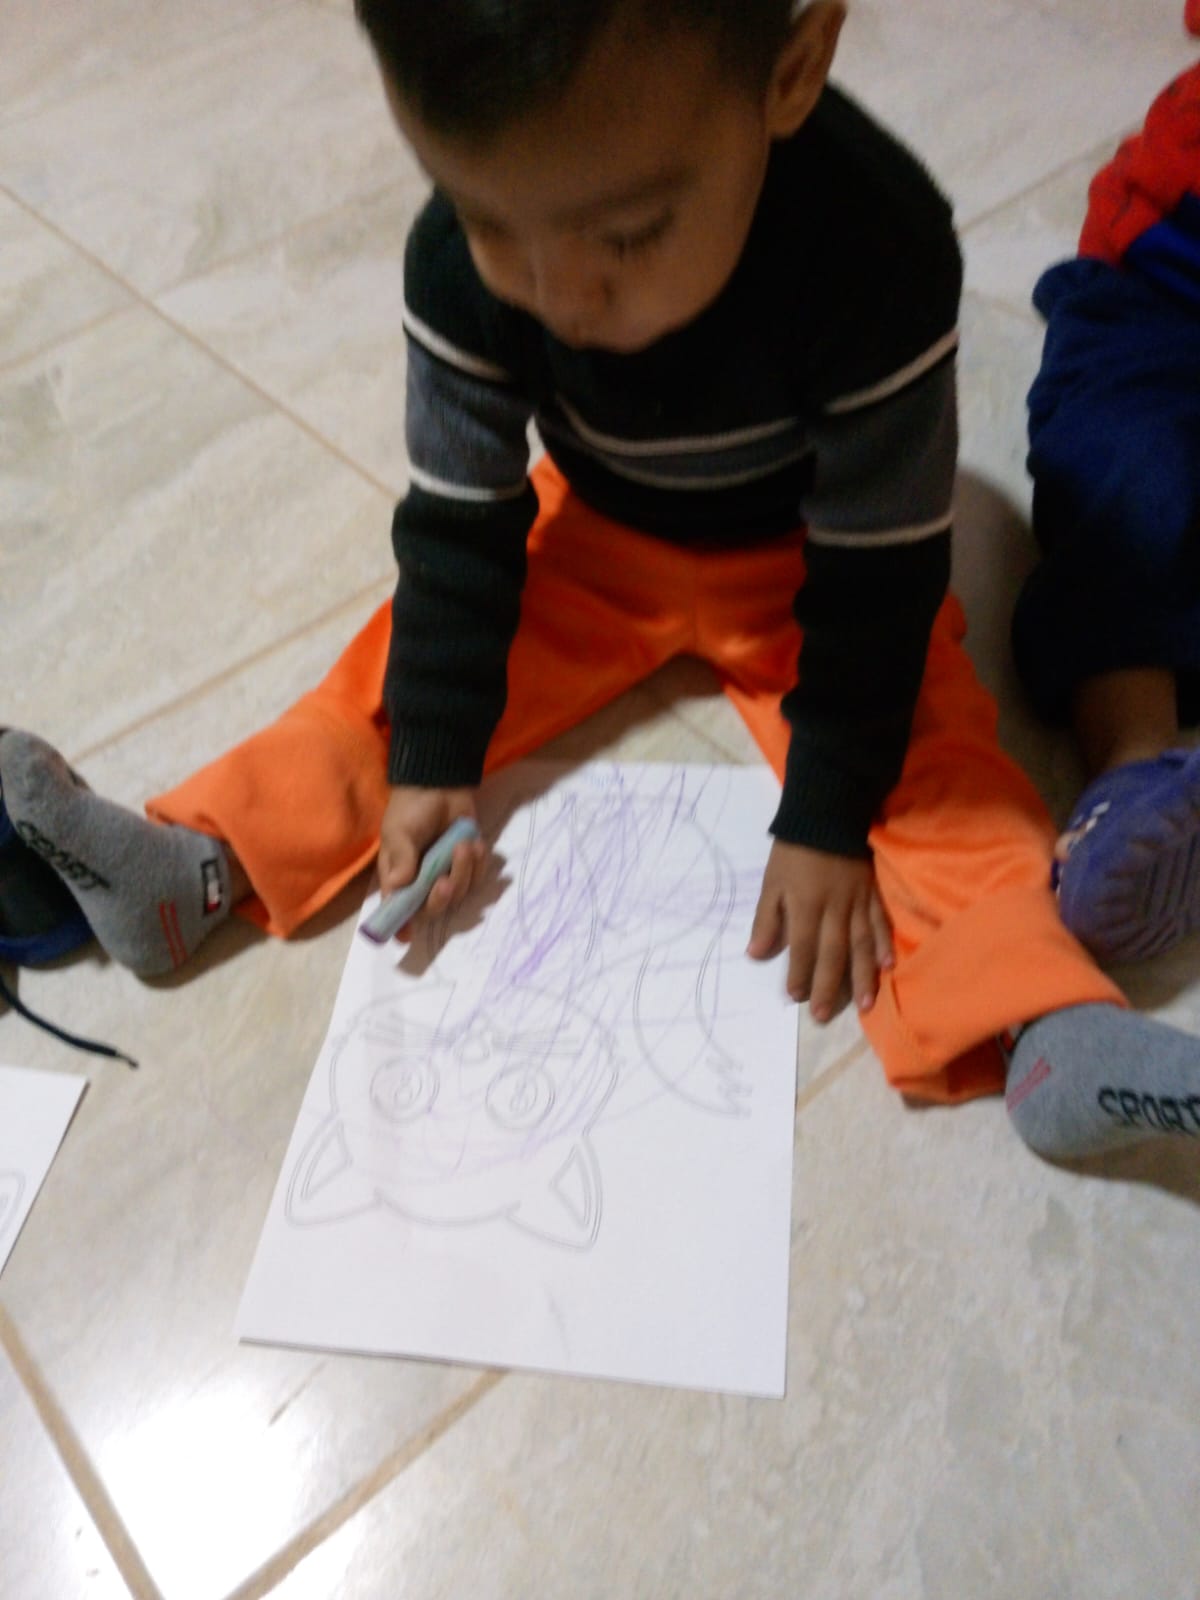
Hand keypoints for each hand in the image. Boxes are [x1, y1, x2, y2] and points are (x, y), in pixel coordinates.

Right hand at [378, 784, 485, 940]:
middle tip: (446, 879)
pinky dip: (479, 864)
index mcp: (399, 878)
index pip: (398, 909)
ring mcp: (447, 874)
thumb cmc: (411, 810)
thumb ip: (402, 858)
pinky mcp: (468, 865)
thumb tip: (399, 885)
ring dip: (464, 872)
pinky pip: (478, 878)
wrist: (441, 785)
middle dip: (442, 897)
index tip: (406, 936)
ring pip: (460, 893)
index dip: (401, 925)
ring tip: (463, 845)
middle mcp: (422, 882)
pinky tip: (475, 843)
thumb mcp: (399, 831)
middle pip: (433, 908)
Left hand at [747, 840, 893, 1022]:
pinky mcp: (873, 892)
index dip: (800, 973)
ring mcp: (858, 901)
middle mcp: (835, 907)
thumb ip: (766, 919)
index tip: (796, 997)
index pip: (803, 946)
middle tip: (824, 1015)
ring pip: (862, 943)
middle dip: (829, 986)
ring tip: (865, 1004)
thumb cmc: (794, 850)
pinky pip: (881, 921)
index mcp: (806, 904)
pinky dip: (885, 944)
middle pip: (833, 952)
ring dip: (862, 975)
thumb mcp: (771, 881)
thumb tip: (756, 955)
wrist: (828, 812)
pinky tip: (887, 966)